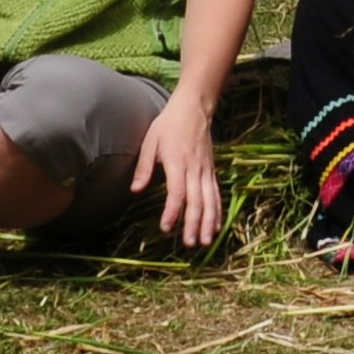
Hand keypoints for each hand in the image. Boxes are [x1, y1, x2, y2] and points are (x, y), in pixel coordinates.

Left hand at [133, 95, 223, 248]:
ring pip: (210, 200)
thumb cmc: (168, 125)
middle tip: (190, 244)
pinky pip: (216, 194)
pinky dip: (217, 212)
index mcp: (177, 162)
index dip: (173, 211)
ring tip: (205, 242)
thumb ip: (144, 167)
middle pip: (197, 201)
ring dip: (209, 222)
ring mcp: (205, 171)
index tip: (167, 228)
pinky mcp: (211, 171)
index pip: (177, 192)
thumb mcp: (150, 142)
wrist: (193, 109)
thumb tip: (135, 190)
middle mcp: (194, 169)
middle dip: (194, 224)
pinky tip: (216, 227)